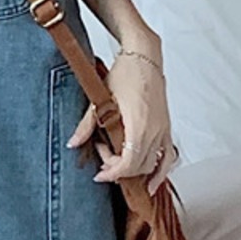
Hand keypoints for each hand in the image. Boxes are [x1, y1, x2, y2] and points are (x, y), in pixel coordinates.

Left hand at [67, 50, 178, 193]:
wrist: (145, 55)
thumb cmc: (126, 72)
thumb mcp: (101, 98)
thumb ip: (87, 124)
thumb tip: (73, 143)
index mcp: (139, 124)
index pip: (128, 163)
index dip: (113, 173)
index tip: (99, 174)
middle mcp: (155, 130)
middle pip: (138, 166)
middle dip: (118, 169)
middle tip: (102, 157)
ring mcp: (163, 130)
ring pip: (151, 165)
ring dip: (133, 169)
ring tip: (116, 159)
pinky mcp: (167, 128)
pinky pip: (167, 158)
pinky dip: (160, 172)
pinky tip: (151, 183)